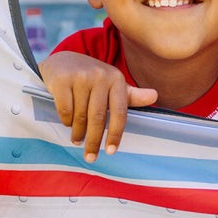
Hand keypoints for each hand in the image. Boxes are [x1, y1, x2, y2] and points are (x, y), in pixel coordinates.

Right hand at [39, 50, 157, 160]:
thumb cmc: (92, 78)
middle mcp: (100, 76)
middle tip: (90, 157)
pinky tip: (67, 124)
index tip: (111, 151)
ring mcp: (80, 77)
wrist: (63, 61)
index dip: (115, 134)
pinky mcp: (62, 80)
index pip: (120, 112)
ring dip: (78, 133)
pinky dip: (66, 121)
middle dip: (94, 141)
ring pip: (80, 116)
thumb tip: (155, 96)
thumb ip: (131, 95)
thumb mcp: (113, 84)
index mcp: (116, 79)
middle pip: (98, 117)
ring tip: (77, 140)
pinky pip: (65, 110)